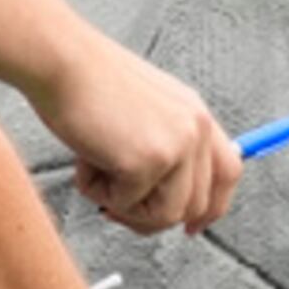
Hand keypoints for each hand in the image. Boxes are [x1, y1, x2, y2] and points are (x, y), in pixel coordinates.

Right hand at [37, 41, 238, 234]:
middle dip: (152, 218)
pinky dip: (98, 191)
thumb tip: (166, 195)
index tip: (190, 227)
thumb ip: (165, 143)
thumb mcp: (144, 111)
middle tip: (114, 208)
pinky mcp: (148, 162)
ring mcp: (176, 146)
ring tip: (96, 171)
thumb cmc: (88, 83)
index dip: (211, 207)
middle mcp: (195, 129)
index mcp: (196, 114)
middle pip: (197, 204)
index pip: (228, 172)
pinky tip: (84, 159)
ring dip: (124, 206)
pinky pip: (126, 205)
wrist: (60, 61)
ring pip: (165, 215)